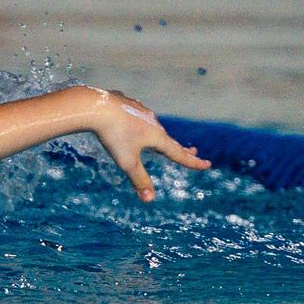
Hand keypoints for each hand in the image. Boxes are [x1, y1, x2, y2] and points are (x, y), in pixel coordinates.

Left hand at [81, 87, 208, 201]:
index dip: (192, 162)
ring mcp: (140, 110)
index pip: (178, 153)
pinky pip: (136, 115)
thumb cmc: (113, 136)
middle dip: (179, 147)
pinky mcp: (126, 103)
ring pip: (151, 125)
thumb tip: (150, 200)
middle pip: (168, 138)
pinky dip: (139, 121)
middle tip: (192, 151)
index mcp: (156, 136)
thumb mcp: (127, 162)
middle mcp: (152, 121)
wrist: (96, 107)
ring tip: (159, 139)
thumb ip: (139, 179)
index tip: (207, 165)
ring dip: (158, 134)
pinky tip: (132, 120)